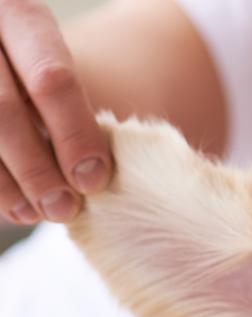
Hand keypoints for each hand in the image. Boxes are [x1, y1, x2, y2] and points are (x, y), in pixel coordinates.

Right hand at [0, 0, 110, 224]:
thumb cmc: (31, 56)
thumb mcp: (46, 55)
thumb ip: (62, 96)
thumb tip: (91, 172)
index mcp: (18, 11)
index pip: (51, 80)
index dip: (75, 135)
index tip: (94, 180)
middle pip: (3, 110)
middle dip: (36, 168)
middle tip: (63, 208)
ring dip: (2, 182)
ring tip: (33, 213)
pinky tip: (7, 202)